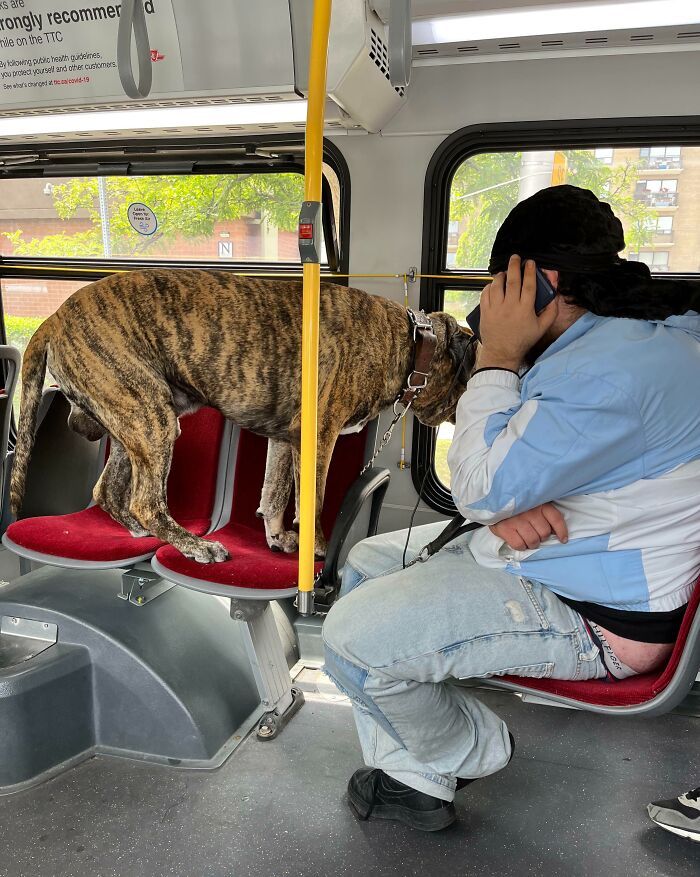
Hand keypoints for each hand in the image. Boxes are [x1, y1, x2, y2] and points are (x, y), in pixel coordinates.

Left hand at [477, 255, 557, 371]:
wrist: (502, 353)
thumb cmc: (522, 340)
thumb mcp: (542, 328)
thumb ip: (551, 311)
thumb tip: (554, 296)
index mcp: (525, 309)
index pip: (529, 285)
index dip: (530, 271)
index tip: (530, 263)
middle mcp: (510, 306)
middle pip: (512, 280)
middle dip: (514, 266)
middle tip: (515, 257)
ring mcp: (495, 308)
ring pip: (497, 284)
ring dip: (501, 275)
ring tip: (505, 272)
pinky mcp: (485, 311)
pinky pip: (486, 293)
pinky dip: (490, 286)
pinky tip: (494, 285)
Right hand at [489, 503, 567, 550]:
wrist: (491, 500)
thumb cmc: (514, 504)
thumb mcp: (531, 501)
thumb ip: (542, 511)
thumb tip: (554, 530)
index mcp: (539, 503)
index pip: (556, 519)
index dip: (561, 531)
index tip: (563, 539)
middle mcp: (530, 511)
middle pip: (544, 533)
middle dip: (541, 537)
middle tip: (534, 534)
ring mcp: (517, 520)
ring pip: (533, 541)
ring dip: (531, 543)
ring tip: (526, 538)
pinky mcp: (505, 528)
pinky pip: (519, 545)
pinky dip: (520, 546)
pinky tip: (518, 540)